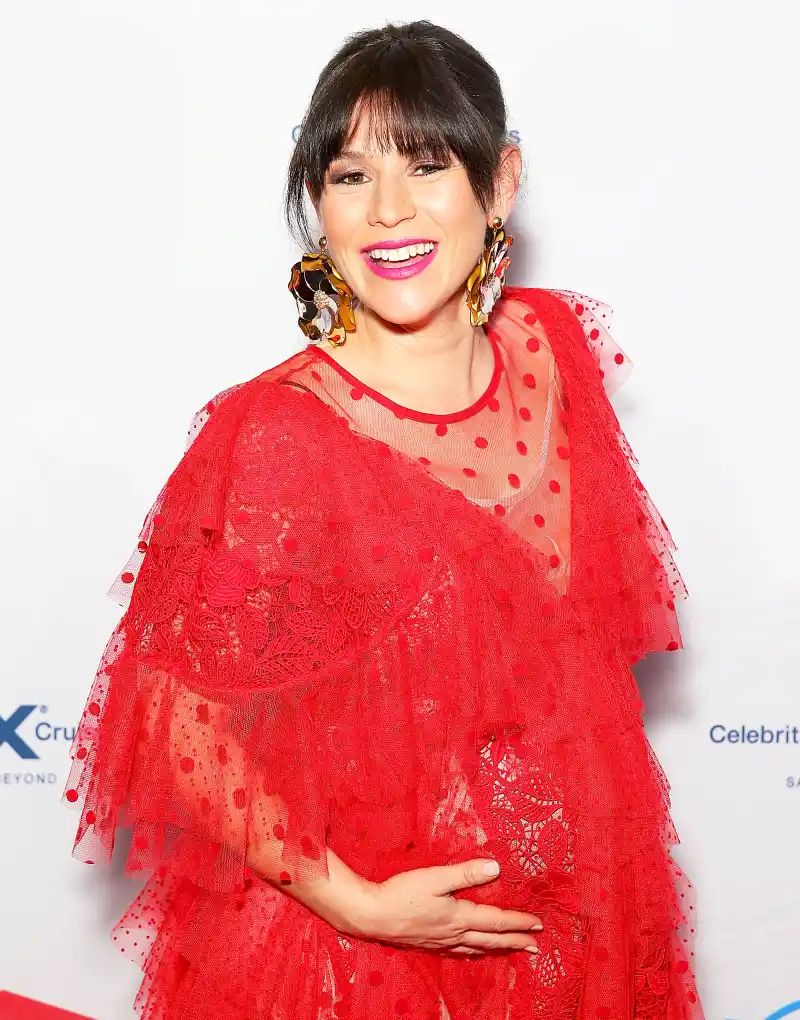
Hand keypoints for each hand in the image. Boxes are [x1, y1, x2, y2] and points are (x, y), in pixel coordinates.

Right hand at [351, 859, 542, 956]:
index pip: (496, 921)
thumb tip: (495, 868)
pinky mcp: (428, 944)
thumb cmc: (402, 893)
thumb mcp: (435, 878)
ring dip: (498, 948)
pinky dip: (474, 951)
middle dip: (515, 942)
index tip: (538, 924)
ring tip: (511, 950)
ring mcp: (441, 942)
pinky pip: (459, 952)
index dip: (518, 922)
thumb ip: (465, 873)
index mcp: (458, 917)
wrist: (372, 915)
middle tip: (536, 947)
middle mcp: (454, 934)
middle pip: (491, 939)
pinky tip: (472, 950)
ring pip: (477, 948)